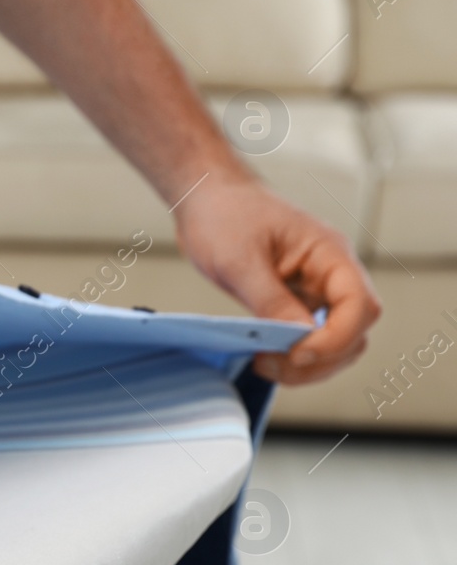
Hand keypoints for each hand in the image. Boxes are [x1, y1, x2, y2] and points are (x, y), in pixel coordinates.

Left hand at [173, 172, 380, 384]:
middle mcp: (330, 274)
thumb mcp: (240, 260)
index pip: (360, 305)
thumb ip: (271, 300)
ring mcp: (315, 289)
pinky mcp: (295, 301)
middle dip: (322, 358)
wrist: (206, 199)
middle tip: (273, 365)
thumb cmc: (223, 215)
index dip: (337, 338)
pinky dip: (294, 356)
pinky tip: (265, 358)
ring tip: (265, 365)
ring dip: (309, 365)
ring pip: (337, 341)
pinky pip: (309, 337)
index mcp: (329, 254)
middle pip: (355, 330)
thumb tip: (299, 339)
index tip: (298, 354)